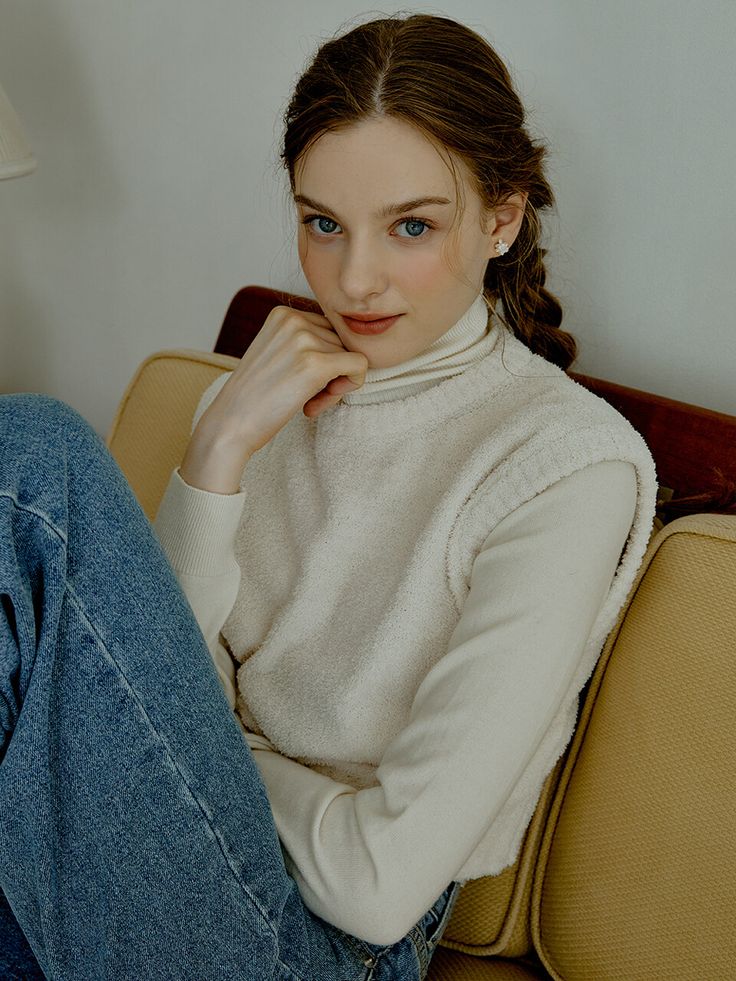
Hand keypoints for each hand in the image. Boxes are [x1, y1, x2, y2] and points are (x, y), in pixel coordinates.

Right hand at [179, 305, 367, 492]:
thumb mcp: (275, 354)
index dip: (324, 357)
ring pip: (351, 355)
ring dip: (336, 384)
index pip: (329, 329)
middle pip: (342, 341)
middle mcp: (294, 319)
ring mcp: (304, 339)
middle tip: (308, 396)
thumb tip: (348, 344)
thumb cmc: (255, 397)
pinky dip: (350, 386)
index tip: (306, 382)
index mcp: (283, 314)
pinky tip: (318, 403)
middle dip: (333, 371)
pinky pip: (359, 366)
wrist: (231, 424)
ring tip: (307, 401)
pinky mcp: (317, 363)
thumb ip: (304, 342)